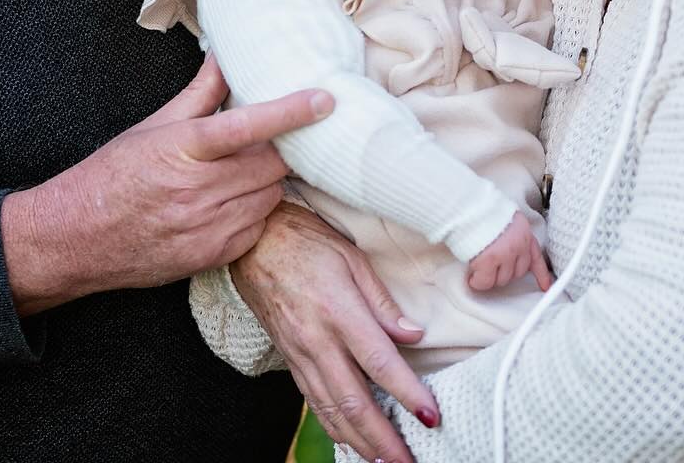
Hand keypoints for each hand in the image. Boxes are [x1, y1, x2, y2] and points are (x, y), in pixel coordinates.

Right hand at [0, 54, 331, 314]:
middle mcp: (197, 189)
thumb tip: (225, 55)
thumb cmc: (114, 175)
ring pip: (271, 196)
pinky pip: (258, 228)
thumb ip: (199, 93)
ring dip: (267, 182)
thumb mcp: (154, 127)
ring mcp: (206, 227)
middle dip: (279, 151)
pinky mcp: (212, 256)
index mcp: (183, 148)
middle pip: (272, 164)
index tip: (326, 99)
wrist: (74, 238)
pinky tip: (232, 203)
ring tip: (243, 173)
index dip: (292, 112)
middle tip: (272, 142)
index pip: (248, 126)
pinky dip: (255, 212)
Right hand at [231, 202, 437, 462]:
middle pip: (354, 400)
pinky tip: (350, 442)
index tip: (430, 416)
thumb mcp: (352, 258)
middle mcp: (317, 340)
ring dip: (360, 441)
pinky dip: (333, 427)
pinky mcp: (290, 360)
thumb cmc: (307, 242)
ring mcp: (300, 354)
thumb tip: (413, 334)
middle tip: (408, 461)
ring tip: (384, 462)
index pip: (379, 363)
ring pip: (332, 409)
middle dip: (383, 438)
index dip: (407, 394)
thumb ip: (382, 301)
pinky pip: (313, 401)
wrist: (253, 244)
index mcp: (339, 311)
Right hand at [466, 212, 552, 291]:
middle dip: (504, 273)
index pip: (537, 258)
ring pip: (502, 279)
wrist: (469, 206)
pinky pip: (485, 281)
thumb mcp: (506, 219)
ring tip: (480, 268)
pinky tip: (473, 277)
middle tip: (491, 268)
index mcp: (524, 233)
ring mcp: (505, 253)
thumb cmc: (483, 211)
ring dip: (491, 277)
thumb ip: (512, 235)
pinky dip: (478, 282)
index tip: (545, 285)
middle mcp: (519, 244)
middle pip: (518, 273)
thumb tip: (510, 251)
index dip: (542, 275)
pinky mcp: (489, 260)